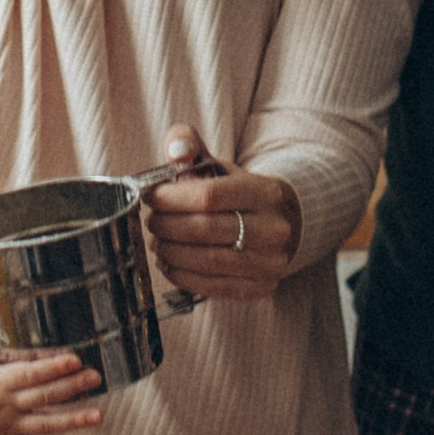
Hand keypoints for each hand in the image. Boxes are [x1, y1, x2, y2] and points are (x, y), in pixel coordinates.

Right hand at [0, 327, 102, 434]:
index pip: (28, 373)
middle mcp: (7, 406)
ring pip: (46, 424)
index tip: (74, 359)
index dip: (52, 366)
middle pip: (44, 395)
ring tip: (98, 416)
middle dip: (71, 386)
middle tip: (96, 377)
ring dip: (73, 420)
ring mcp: (10, 428)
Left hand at [143, 126, 300, 300]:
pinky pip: (212, 287)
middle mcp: (273, 229)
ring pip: (206, 261)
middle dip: (166, 226)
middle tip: (151, 221)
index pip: (208, 196)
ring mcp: (270, 261)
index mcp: (265, 192)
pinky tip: (170, 263)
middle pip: (204, 230)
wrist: (283, 224)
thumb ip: (192, 148)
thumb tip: (176, 149)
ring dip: (170, 252)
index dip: (171, 198)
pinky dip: (181, 275)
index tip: (150, 196)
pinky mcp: (261, 286)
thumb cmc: (240, 194)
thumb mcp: (220, 166)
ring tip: (158, 241)